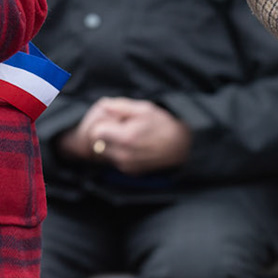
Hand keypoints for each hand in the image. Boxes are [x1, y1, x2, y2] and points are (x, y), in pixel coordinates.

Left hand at [67, 97, 191, 172]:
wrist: (181, 145)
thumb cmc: (163, 124)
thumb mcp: (143, 109)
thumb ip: (119, 107)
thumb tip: (102, 105)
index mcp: (126, 138)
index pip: (96, 132)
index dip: (102, 123)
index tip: (113, 120)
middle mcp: (124, 155)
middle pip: (98, 144)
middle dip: (105, 134)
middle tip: (119, 127)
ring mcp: (127, 165)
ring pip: (105, 153)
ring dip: (110, 144)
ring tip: (128, 135)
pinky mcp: (131, 171)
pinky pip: (115, 160)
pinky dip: (118, 152)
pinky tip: (133, 145)